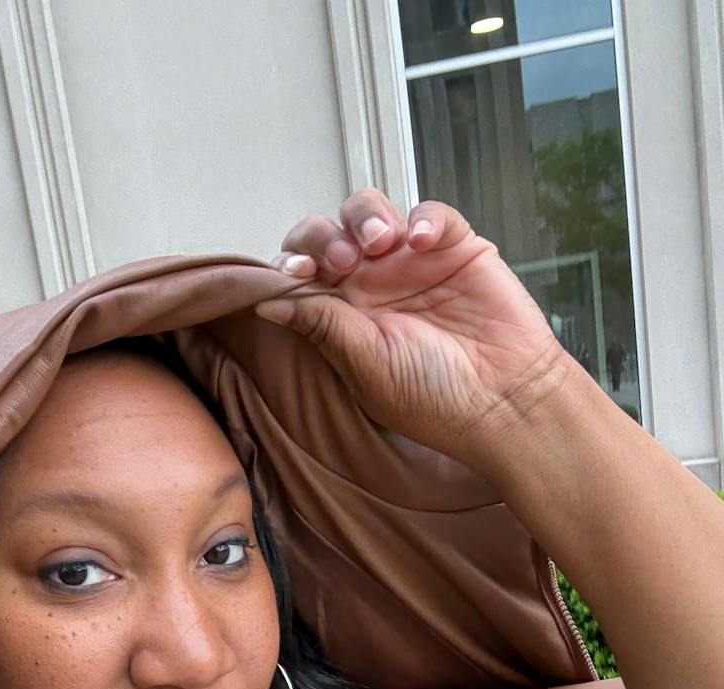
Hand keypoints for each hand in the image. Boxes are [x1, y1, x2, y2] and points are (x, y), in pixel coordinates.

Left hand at [257, 187, 577, 468]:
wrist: (502, 399)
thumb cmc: (433, 397)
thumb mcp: (366, 364)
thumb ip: (319, 326)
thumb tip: (262, 302)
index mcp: (340, 316)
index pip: (299, 273)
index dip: (290, 262)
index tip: (295, 271)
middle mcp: (368, 285)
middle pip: (325, 233)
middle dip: (324, 237)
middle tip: (343, 262)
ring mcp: (409, 262)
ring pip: (368, 212)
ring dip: (365, 218)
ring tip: (381, 244)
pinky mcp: (453, 246)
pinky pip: (429, 213)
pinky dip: (422, 217)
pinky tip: (422, 241)